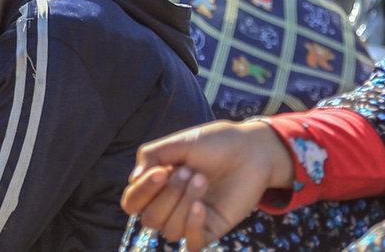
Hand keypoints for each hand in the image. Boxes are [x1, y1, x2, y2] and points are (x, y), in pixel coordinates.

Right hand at [122, 119, 293, 249]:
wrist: (251, 150)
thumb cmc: (216, 143)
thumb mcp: (181, 142)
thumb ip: (152, 155)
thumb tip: (133, 178)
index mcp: (159, 184)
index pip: (132, 202)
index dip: (142, 191)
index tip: (161, 171)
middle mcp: (171, 204)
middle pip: (150, 218)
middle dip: (168, 194)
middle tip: (190, 170)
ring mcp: (190, 218)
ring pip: (170, 230)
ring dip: (184, 202)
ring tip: (203, 178)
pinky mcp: (210, 229)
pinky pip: (192, 243)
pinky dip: (193, 225)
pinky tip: (201, 206)